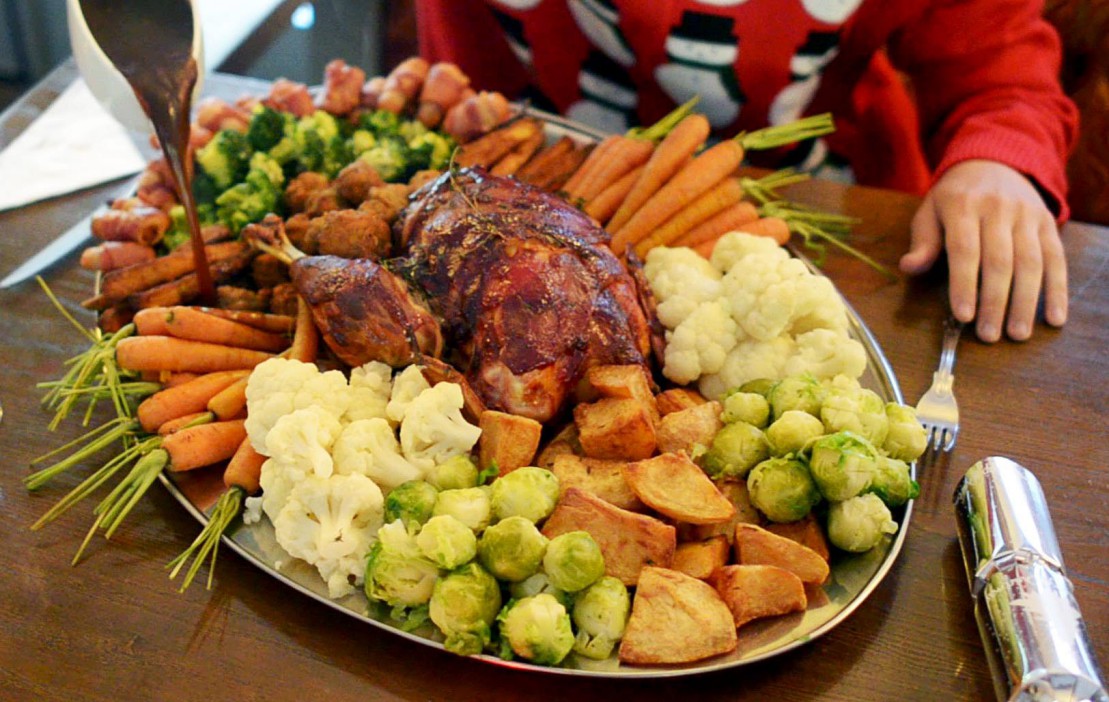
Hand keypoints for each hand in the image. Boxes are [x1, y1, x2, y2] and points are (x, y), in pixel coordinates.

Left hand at [900, 160, 1067, 341]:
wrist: (993, 162)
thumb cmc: (954, 199)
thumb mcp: (930, 213)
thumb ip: (923, 243)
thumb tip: (909, 267)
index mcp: (963, 206)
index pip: (965, 250)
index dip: (964, 285)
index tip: (964, 316)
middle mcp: (998, 208)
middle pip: (999, 261)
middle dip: (994, 302)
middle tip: (989, 336)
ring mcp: (1027, 215)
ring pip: (1030, 262)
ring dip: (1026, 302)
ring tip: (1017, 334)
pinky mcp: (1048, 223)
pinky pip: (1056, 259)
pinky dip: (1058, 290)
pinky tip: (1054, 317)